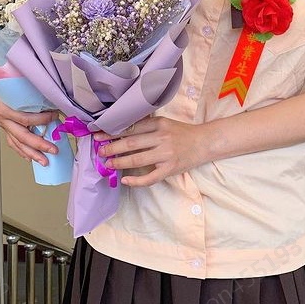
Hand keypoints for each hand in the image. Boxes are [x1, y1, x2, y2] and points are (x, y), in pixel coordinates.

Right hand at [0, 75, 59, 165]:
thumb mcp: (7, 82)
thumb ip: (23, 86)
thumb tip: (43, 87)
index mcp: (4, 108)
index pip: (25, 118)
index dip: (41, 120)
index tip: (54, 115)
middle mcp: (4, 119)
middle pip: (22, 137)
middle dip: (39, 145)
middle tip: (53, 150)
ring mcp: (3, 125)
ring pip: (17, 144)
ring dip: (32, 154)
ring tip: (44, 161)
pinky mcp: (4, 127)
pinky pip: (12, 142)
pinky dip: (22, 151)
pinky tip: (30, 157)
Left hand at [93, 116, 208, 186]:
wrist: (205, 142)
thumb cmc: (183, 132)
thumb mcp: (166, 123)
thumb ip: (148, 126)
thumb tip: (122, 131)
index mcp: (159, 124)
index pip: (132, 128)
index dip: (113, 132)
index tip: (99, 135)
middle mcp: (161, 138)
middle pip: (131, 143)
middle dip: (112, 147)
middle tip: (100, 150)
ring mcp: (166, 155)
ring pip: (137, 159)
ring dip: (120, 162)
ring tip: (108, 163)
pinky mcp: (170, 169)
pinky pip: (150, 178)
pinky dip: (136, 181)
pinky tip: (125, 180)